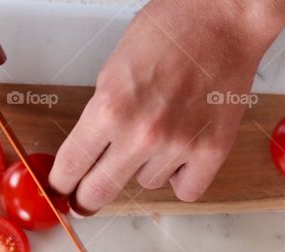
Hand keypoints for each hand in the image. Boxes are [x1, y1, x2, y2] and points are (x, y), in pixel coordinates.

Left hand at [49, 0, 284, 212]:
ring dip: (146, 168)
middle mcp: (142, 133)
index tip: (61, 191)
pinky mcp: (212, 151)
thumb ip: (103, 113)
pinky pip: (186, 190)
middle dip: (87, 197)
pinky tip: (182, 155)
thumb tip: (89, 151)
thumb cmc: (172, 31)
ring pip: (147, 184)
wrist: (224, 20)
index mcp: (109, 107)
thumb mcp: (115, 68)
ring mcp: (179, 146)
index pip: (71, 164)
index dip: (61, 183)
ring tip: (161, 133)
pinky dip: (182, 177)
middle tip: (87, 199)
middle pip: (99, 192)